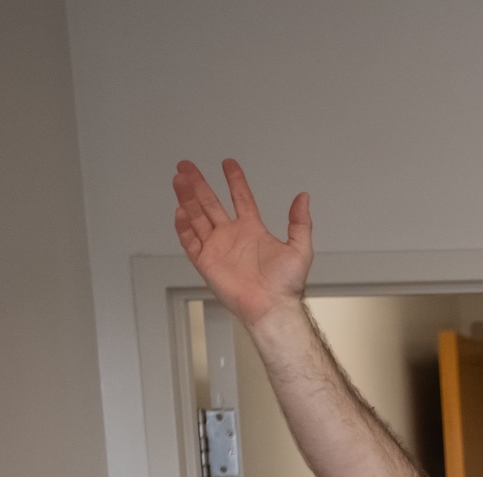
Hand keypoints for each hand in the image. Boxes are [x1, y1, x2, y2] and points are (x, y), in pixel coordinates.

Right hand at [172, 160, 311, 329]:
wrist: (271, 307)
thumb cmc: (286, 286)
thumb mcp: (300, 248)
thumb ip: (300, 222)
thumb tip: (303, 198)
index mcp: (252, 230)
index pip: (241, 198)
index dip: (235, 180)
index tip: (228, 164)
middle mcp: (232, 236)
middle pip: (210, 203)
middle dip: (198, 184)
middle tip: (187, 167)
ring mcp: (217, 247)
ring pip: (196, 217)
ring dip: (187, 198)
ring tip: (179, 180)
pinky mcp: (205, 261)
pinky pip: (190, 241)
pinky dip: (183, 226)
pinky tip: (180, 210)